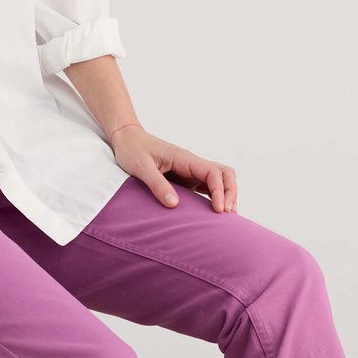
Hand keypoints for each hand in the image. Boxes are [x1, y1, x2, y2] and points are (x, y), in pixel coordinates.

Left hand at [109, 124, 237, 212]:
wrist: (127, 139)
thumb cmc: (133, 150)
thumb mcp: (141, 167)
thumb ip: (157, 184)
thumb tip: (174, 204)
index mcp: (184, 159)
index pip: (214, 172)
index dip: (220, 191)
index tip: (218, 209)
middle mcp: (192, 164)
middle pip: (225, 174)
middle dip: (230, 193)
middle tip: (227, 214)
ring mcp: (191, 171)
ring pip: (220, 180)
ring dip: (226, 196)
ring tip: (225, 218)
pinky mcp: (186, 178)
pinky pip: (207, 186)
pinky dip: (215, 198)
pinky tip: (213, 212)